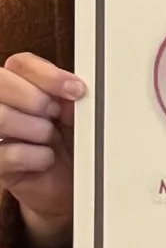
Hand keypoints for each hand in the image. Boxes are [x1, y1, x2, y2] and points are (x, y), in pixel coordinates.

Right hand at [0, 51, 83, 247]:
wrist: (69, 183)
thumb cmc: (71, 141)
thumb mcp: (76, 113)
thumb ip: (68, 96)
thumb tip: (72, 91)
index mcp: (19, 84)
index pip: (20, 63)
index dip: (48, 75)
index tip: (77, 91)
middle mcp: (0, 104)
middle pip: (1, 83)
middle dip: (36, 99)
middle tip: (56, 116)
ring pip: (0, 117)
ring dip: (38, 129)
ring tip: (50, 139)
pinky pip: (8, 153)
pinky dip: (36, 156)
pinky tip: (46, 159)